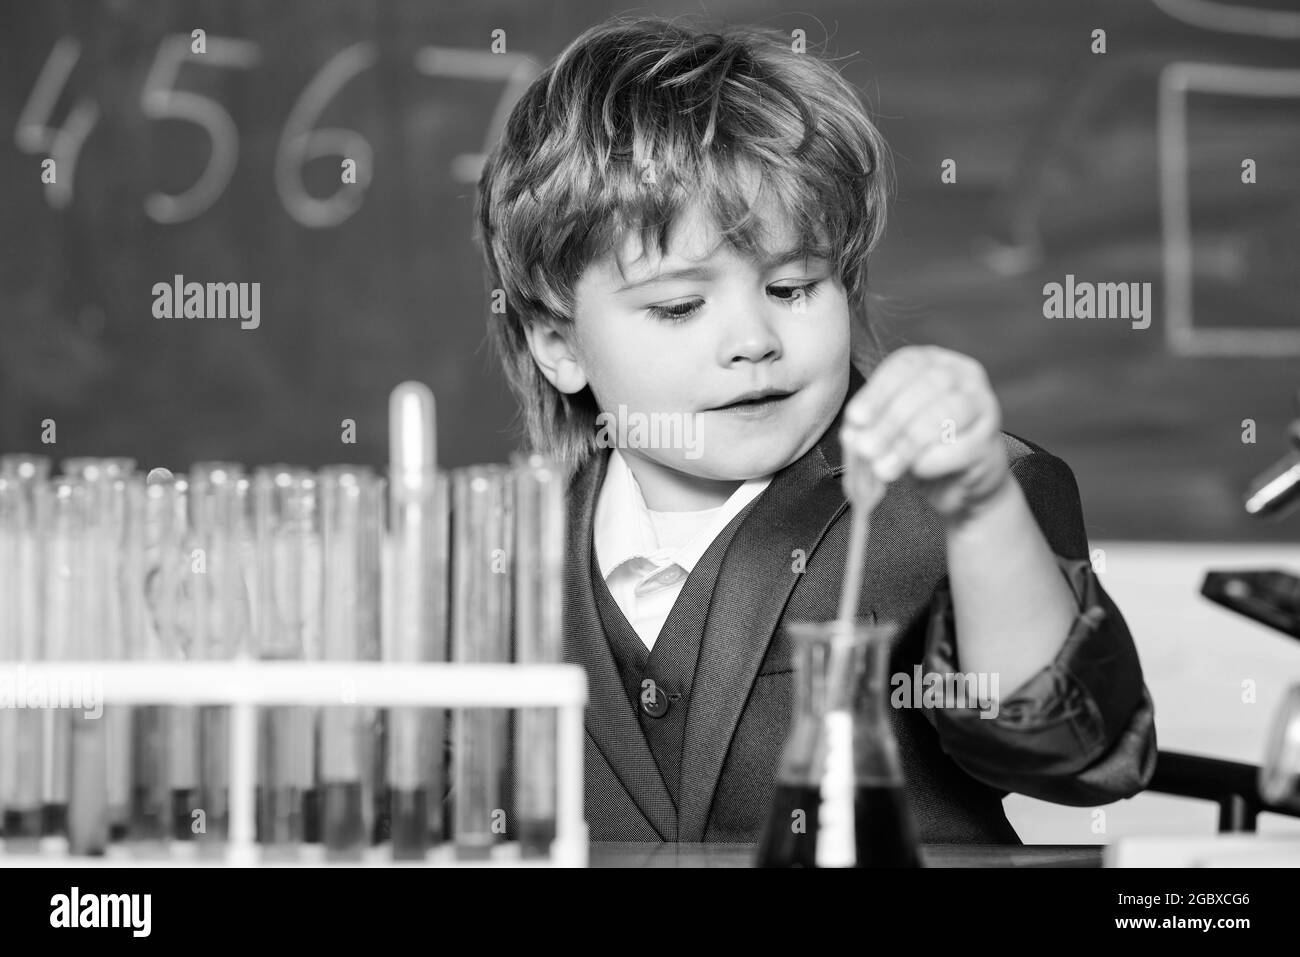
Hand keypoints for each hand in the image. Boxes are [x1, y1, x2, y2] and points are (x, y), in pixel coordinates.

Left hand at [840, 346, 1010, 521]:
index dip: (878, 392)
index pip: (904, 365)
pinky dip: (934, 460)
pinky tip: (917, 471)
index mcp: (933, 360)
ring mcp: (984, 404)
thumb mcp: (887, 430)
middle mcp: (963, 374)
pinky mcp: (991, 441)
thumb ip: (869, 427)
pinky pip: (962, 447)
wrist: (957, 484)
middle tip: (866, 450)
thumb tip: (853, 433)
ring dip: (908, 443)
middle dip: (890, 421)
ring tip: (884, 468)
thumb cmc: (917, 448)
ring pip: (945, 413)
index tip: (856, 419)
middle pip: (926, 387)